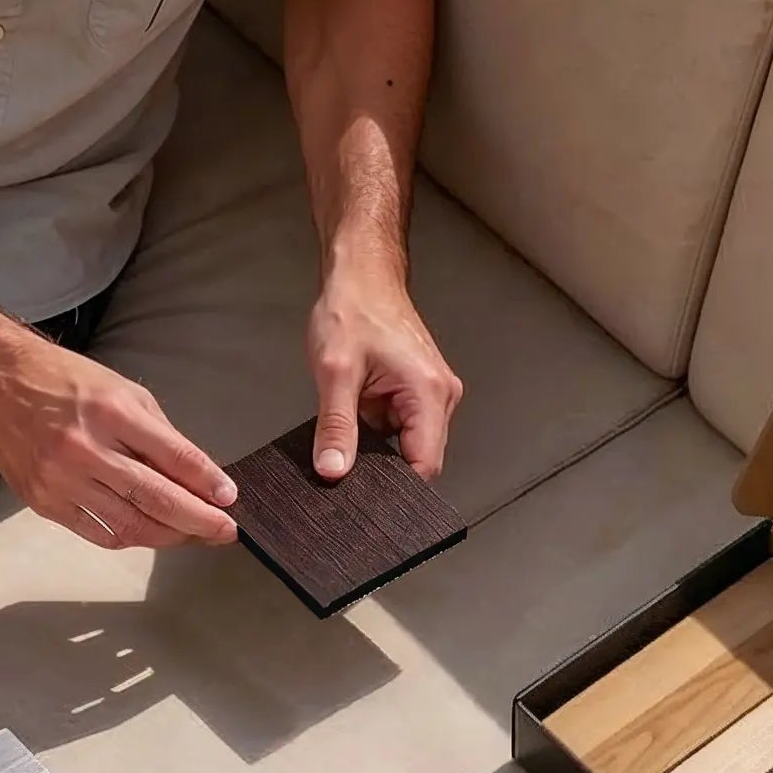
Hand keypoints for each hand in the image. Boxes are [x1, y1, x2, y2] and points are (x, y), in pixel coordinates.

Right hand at [0, 329, 239, 550]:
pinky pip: (96, 533)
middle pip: (154, 497)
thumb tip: (197, 475)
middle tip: (225, 531)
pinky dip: (129, 537)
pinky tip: (149, 532)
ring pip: (128, 524)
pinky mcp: (43, 501)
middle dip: (198, 520)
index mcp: (111, 411)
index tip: (229, 499)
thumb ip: (157, 433)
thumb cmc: (64, 380)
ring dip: (168, 536)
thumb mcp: (120, 389)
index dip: (207, 481)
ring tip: (191, 535)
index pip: (172, 455)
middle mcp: (86, 447)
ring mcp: (61, 479)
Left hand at [306, 268, 461, 480]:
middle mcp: (439, 395)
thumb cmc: (353, 308)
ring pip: (405, 444)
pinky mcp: (415, 391)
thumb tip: (333, 470)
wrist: (361, 275)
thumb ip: (336, 426)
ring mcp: (429, 393)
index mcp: (429, 392)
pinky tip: (354, 416)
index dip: (394, 488)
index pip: (424, 465)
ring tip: (348, 426)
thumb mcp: (335, 372)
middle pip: (417, 458)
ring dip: (375, 444)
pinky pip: (398, 427)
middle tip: (345, 461)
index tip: (364, 496)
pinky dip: (374, 429)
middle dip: (381, 467)